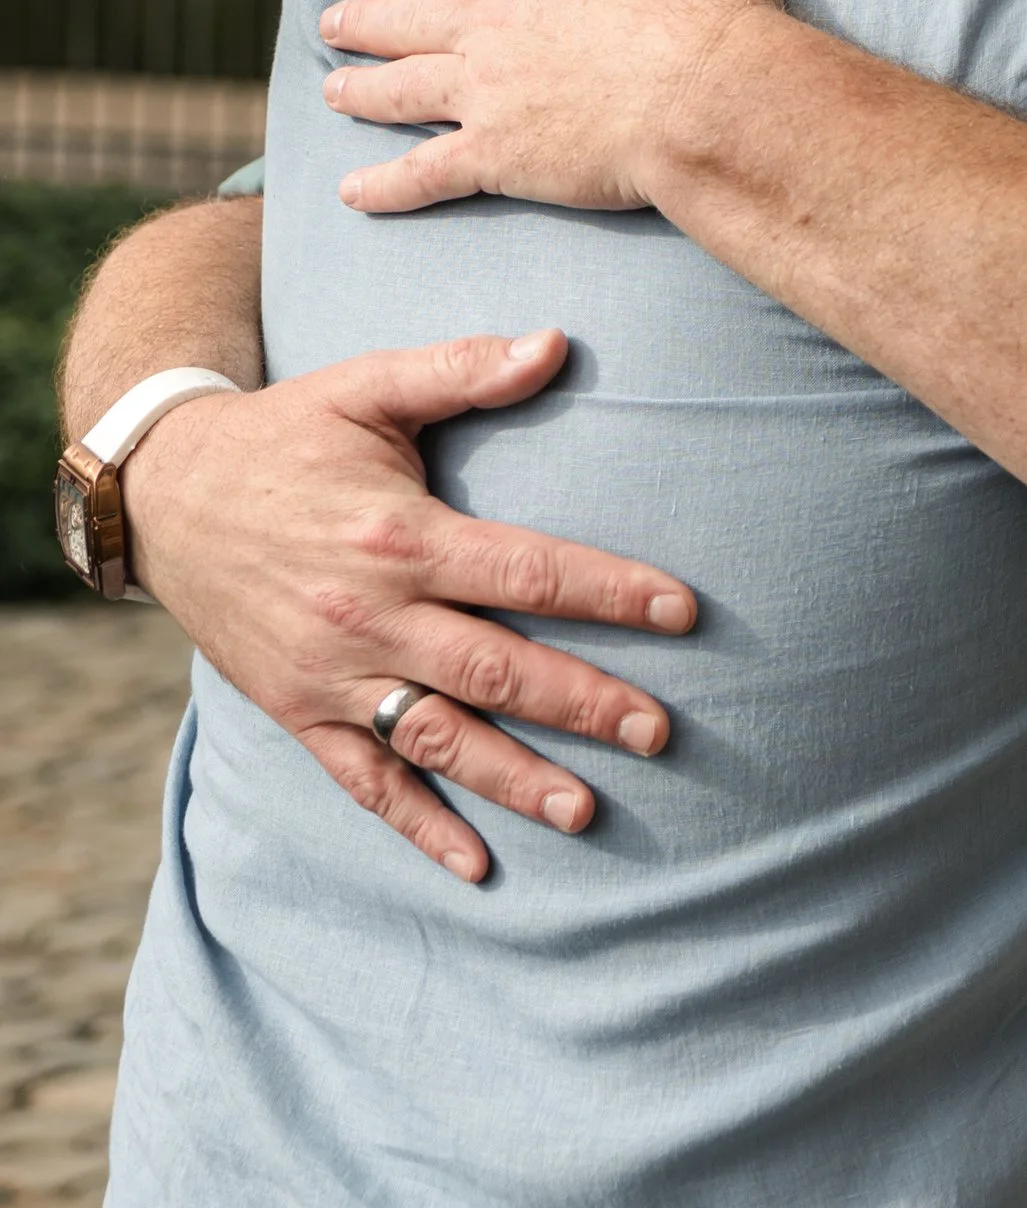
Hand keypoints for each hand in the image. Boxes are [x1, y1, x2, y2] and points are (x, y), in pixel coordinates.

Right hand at [118, 332, 695, 884]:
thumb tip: (557, 342)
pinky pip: (362, 781)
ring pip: (436, 738)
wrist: (164, 496)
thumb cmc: (284, 432)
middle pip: (494, 669)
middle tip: (660, 732)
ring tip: (587, 810)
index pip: (526, 570)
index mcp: (399, 535)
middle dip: (582, 702)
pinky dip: (419, 825)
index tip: (682, 611)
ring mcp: (329, 674)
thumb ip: (462, 366)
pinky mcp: (296, 712)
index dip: (609, 592)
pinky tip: (477, 865)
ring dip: (513, 779)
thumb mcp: (366, 384)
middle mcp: (368, 615)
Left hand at [322, 0, 785, 218]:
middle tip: (331, 21)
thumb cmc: (714, 10)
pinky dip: (386, 186)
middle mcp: (502, 29)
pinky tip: (350, 193)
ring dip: (365, 90)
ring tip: (332, 92)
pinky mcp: (499, 155)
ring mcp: (492, 93)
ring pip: (407, 89)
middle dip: (371, 19)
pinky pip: (426, 173)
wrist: (710, 98)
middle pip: (418, 18)